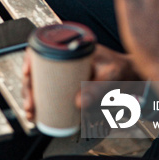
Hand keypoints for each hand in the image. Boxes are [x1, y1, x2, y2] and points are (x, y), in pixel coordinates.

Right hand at [22, 44, 138, 121]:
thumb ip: (98, 88)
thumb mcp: (112, 76)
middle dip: (29, 87)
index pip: (44, 45)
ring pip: (41, 81)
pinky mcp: (68, 84)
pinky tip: (38, 114)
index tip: (27, 73)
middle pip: (38, 67)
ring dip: (33, 97)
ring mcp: (65, 70)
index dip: (30, 57)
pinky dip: (43, 103)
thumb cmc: (122, 70)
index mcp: (73, 45)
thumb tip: (77, 104)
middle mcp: (65, 56)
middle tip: (30, 105)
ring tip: (33, 113)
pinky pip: (51, 92)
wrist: (132, 76)